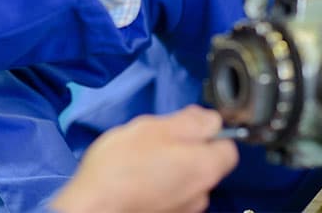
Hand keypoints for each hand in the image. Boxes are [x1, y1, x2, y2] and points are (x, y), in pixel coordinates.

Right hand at [50, 105, 237, 212]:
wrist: (92, 207)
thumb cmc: (120, 169)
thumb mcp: (155, 127)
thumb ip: (190, 121)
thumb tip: (211, 118)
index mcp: (205, 167)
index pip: (228, 145)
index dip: (210, 130)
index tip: (191, 123)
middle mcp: (201, 193)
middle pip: (206, 162)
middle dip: (187, 147)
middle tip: (158, 137)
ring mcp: (184, 209)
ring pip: (186, 178)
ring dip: (171, 166)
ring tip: (141, 158)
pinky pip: (171, 193)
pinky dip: (159, 184)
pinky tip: (136, 177)